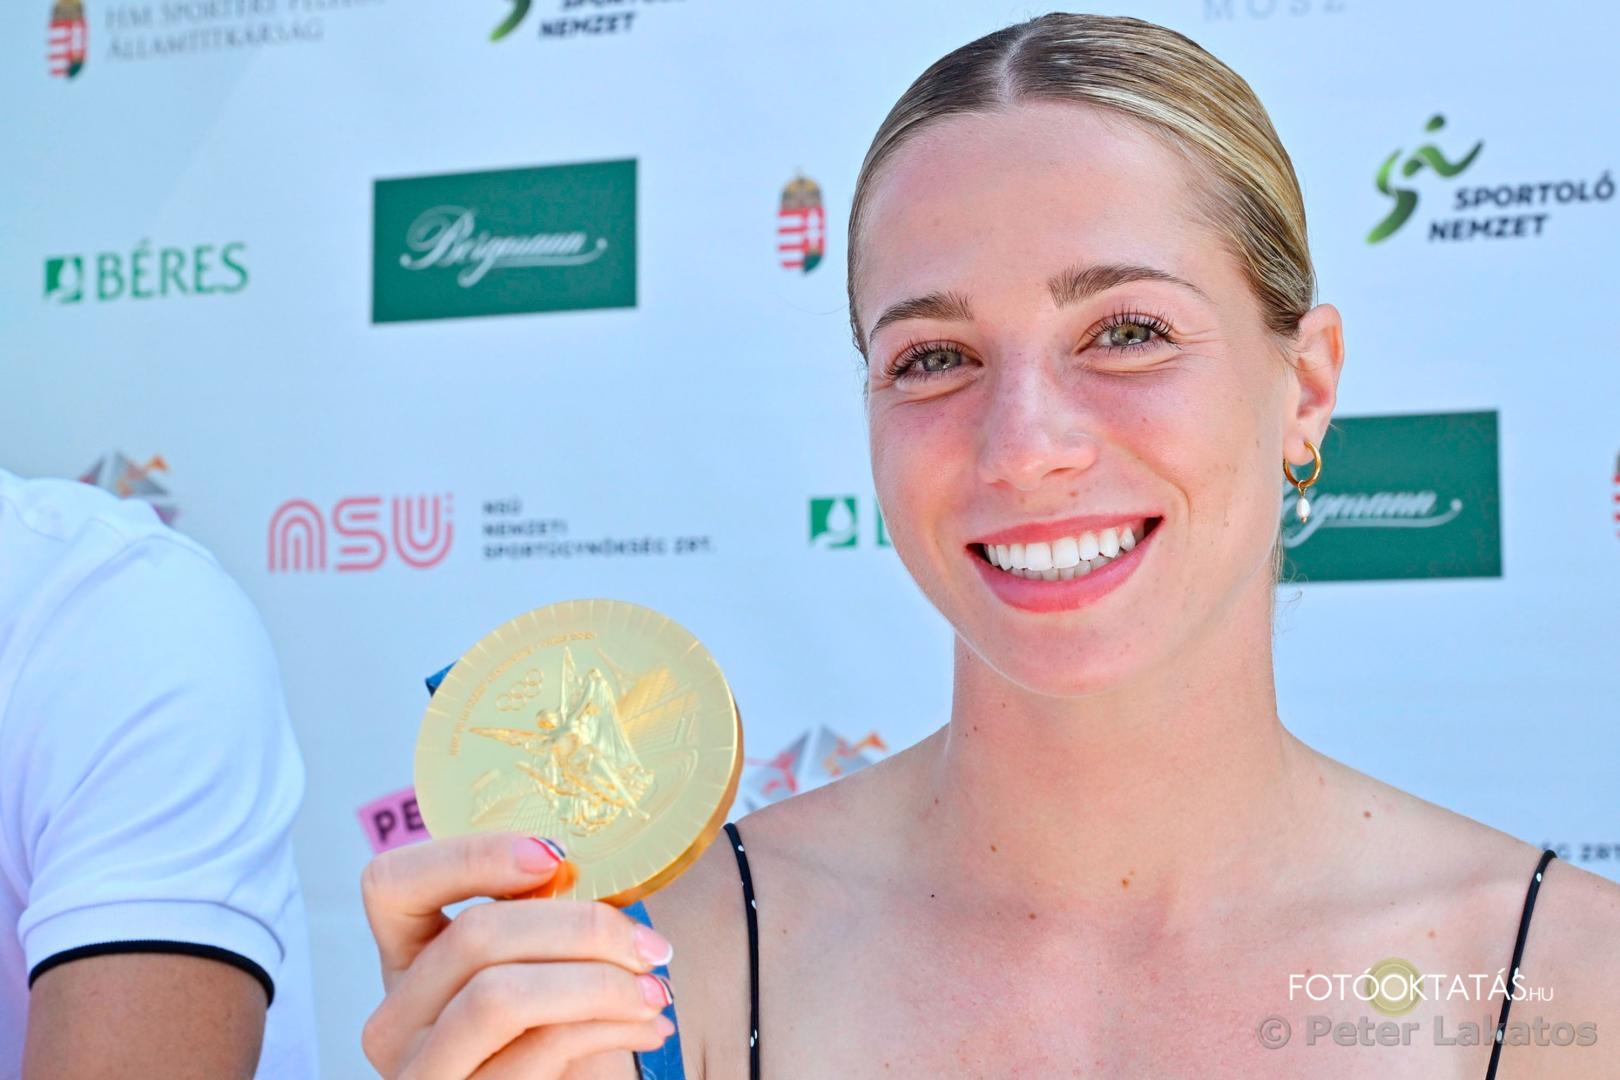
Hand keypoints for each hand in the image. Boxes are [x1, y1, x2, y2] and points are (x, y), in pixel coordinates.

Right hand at [360, 833, 675, 1078]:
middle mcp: (395, 1020)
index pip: (393, 884)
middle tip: (649, 945)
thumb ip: (540, 920)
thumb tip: (591, 867)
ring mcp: (422, 1071)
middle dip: (580, 928)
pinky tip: (650, 1027)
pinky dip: (609, 1028)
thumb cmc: (555, 1034)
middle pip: (473, 936)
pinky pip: (538, 1050)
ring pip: (499, 996)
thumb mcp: (535, 971)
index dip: (468, 856)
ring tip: (656, 990)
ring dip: (598, 983)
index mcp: (407, 960)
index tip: (555, 855)